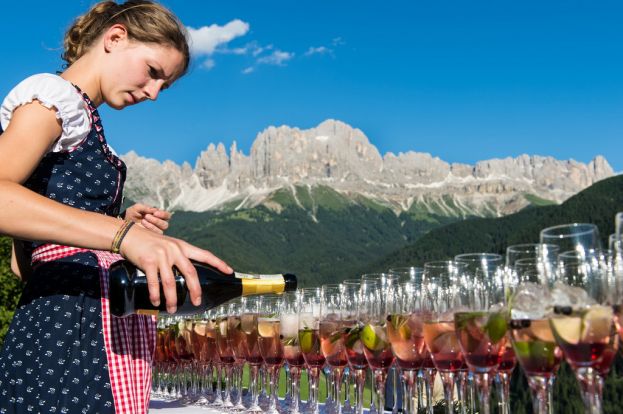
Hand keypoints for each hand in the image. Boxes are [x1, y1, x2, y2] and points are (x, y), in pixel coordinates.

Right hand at [118, 224, 232, 313]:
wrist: (130, 235)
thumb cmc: (150, 243)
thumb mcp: (169, 245)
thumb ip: (178, 256)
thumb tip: (186, 275)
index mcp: (183, 246)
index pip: (205, 254)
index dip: (218, 263)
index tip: (230, 272)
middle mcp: (175, 250)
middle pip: (191, 273)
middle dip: (195, 290)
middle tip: (197, 302)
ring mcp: (162, 256)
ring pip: (171, 282)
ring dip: (172, 299)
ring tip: (173, 309)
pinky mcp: (148, 261)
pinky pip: (154, 282)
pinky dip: (156, 295)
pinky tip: (157, 302)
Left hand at [123, 203, 170, 233]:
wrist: (123, 222)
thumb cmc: (132, 214)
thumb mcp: (137, 208)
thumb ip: (145, 207)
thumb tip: (154, 210)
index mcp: (158, 216)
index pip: (167, 216)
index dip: (164, 214)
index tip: (155, 212)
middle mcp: (159, 224)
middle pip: (165, 224)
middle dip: (157, 220)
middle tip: (147, 216)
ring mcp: (155, 232)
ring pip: (161, 231)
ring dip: (153, 225)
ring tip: (143, 220)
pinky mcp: (151, 237)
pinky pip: (155, 235)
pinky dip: (149, 229)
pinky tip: (142, 225)